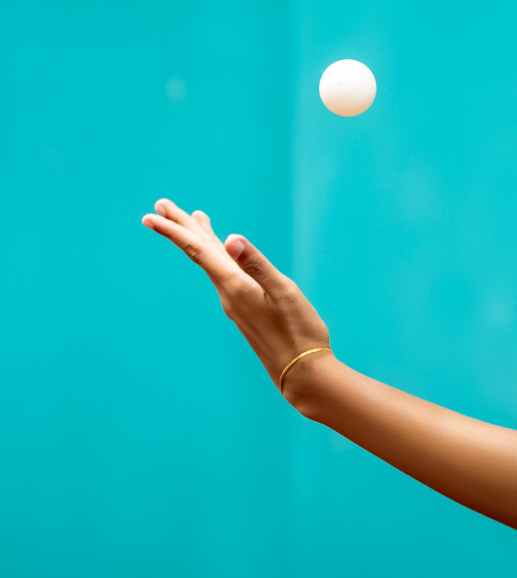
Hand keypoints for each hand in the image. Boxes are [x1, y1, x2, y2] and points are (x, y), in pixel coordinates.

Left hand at [140, 198, 331, 402]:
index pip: (200, 251)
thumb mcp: (285, 293)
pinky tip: (222, 256)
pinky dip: (216, 257)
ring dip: (200, 239)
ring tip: (193, 220)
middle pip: (200, 254)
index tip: (152, 214)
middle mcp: (229, 294)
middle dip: (181, 228)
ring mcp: (235, 303)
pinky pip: (222, 275)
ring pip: (211, 264)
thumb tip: (232, 238)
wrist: (302, 372)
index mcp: (236, 286)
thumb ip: (258, 264)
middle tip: (160, 205)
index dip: (176, 231)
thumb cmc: (300, 332)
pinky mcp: (244, 310)